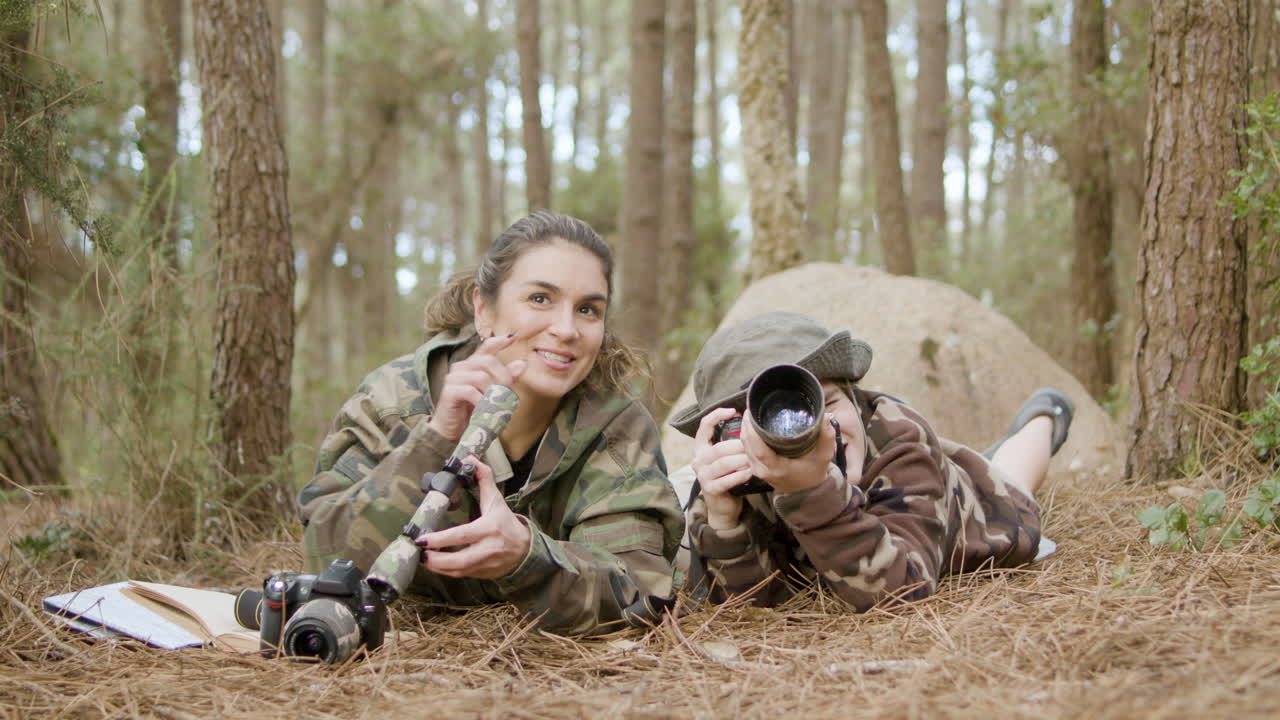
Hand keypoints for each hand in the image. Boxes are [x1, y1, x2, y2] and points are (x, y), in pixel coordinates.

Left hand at [416, 457, 531, 578]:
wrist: (525, 549)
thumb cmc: (506, 522)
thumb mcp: (496, 500)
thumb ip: (484, 478)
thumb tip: (470, 458)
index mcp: (489, 528)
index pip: (462, 535)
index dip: (440, 540)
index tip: (422, 539)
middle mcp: (488, 549)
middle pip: (458, 560)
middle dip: (435, 559)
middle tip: (418, 552)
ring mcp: (486, 564)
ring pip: (458, 572)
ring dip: (437, 568)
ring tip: (422, 559)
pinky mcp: (483, 575)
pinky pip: (461, 576)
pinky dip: (446, 572)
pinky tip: (435, 565)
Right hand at [429, 333, 527, 441]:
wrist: (453, 430)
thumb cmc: (472, 410)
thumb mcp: (492, 393)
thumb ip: (506, 378)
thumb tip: (523, 363)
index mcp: (472, 365)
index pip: (486, 348)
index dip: (499, 342)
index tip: (513, 337)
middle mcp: (461, 367)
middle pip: (487, 362)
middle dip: (502, 378)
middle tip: (508, 396)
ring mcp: (453, 378)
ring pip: (481, 377)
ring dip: (493, 393)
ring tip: (497, 407)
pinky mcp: (449, 391)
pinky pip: (470, 391)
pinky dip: (482, 402)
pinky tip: (485, 411)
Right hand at [692, 407, 752, 529]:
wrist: (723, 506)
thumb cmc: (728, 476)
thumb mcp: (727, 457)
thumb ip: (731, 442)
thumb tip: (748, 424)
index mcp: (701, 448)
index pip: (704, 426)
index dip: (717, 415)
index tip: (734, 411)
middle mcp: (698, 460)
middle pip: (718, 448)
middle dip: (739, 446)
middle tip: (754, 447)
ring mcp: (703, 476)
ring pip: (723, 463)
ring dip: (741, 461)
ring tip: (754, 460)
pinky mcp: (710, 489)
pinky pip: (726, 480)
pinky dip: (740, 476)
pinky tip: (750, 473)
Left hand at [739, 412, 836, 493]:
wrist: (807, 490)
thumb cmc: (814, 471)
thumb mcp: (824, 455)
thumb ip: (826, 436)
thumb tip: (824, 416)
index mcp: (777, 468)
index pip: (758, 449)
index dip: (752, 431)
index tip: (752, 414)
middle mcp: (763, 470)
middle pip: (747, 445)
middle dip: (747, 425)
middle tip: (751, 408)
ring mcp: (757, 470)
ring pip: (744, 446)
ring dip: (745, 429)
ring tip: (751, 413)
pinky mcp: (755, 467)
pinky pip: (746, 449)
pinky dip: (747, 436)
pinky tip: (751, 424)